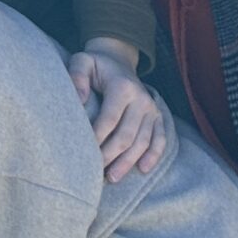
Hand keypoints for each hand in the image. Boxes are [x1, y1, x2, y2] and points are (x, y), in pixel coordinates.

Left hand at [69, 41, 168, 183]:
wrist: (119, 60)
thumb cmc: (96, 65)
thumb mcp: (83, 62)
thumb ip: (77, 76)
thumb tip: (79, 99)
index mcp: (123, 88)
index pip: (109, 119)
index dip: (97, 137)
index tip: (82, 153)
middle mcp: (142, 99)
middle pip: (127, 135)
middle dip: (110, 156)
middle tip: (95, 172)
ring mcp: (152, 109)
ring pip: (143, 142)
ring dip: (128, 162)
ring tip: (112, 178)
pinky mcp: (158, 117)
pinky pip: (160, 139)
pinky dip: (154, 156)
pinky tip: (143, 170)